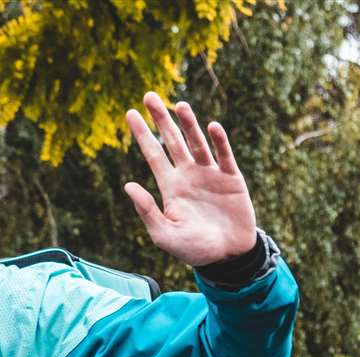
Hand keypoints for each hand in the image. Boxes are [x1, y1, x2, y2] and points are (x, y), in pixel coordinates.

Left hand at [123, 92, 256, 266]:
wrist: (227, 257)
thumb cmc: (193, 249)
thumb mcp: (164, 235)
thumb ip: (147, 211)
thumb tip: (128, 185)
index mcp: (171, 187)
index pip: (154, 154)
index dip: (142, 134)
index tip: (130, 113)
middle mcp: (189, 175)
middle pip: (172, 141)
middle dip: (161, 119)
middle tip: (149, 96)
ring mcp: (210, 175)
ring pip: (197, 143)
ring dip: (189, 124)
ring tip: (180, 105)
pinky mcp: (232, 179)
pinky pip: (224, 156)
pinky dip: (219, 142)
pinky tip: (212, 127)